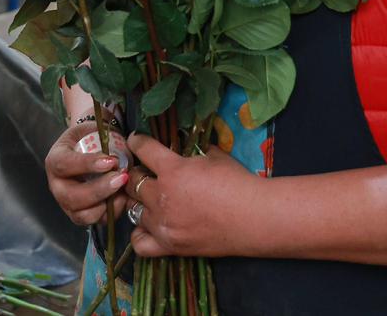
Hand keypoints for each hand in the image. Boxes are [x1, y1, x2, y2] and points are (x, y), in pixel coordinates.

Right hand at [44, 121, 129, 226]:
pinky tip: (123, 197)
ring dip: (106, 204)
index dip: (87, 164)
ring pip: (82, 215)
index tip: (111, 160)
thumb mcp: (91, 130)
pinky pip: (95, 221)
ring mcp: (67, 203)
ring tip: (123, 188)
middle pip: (72, 197)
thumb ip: (102, 138)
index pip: (64, 164)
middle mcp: (57, 185)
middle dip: (99, 189)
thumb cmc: (90, 139)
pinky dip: (112, 212)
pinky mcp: (81, 215)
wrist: (89, 148)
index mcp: (55, 160)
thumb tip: (117, 152)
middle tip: (121, 178)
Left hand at [124, 132, 261, 257]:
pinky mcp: (169, 245)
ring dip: (141, 202)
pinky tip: (150, 225)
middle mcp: (162, 197)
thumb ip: (194, 152)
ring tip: (152, 199)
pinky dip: (141, 233)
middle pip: (132, 182)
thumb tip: (187, 148)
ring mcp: (163, 223)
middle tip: (147, 172)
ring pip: (133, 209)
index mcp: (173, 170)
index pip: (143, 149)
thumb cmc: (238, 182)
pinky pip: (139, 241)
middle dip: (137, 173)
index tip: (136, 141)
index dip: (137, 142)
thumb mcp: (215, 156)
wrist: (254, 218)